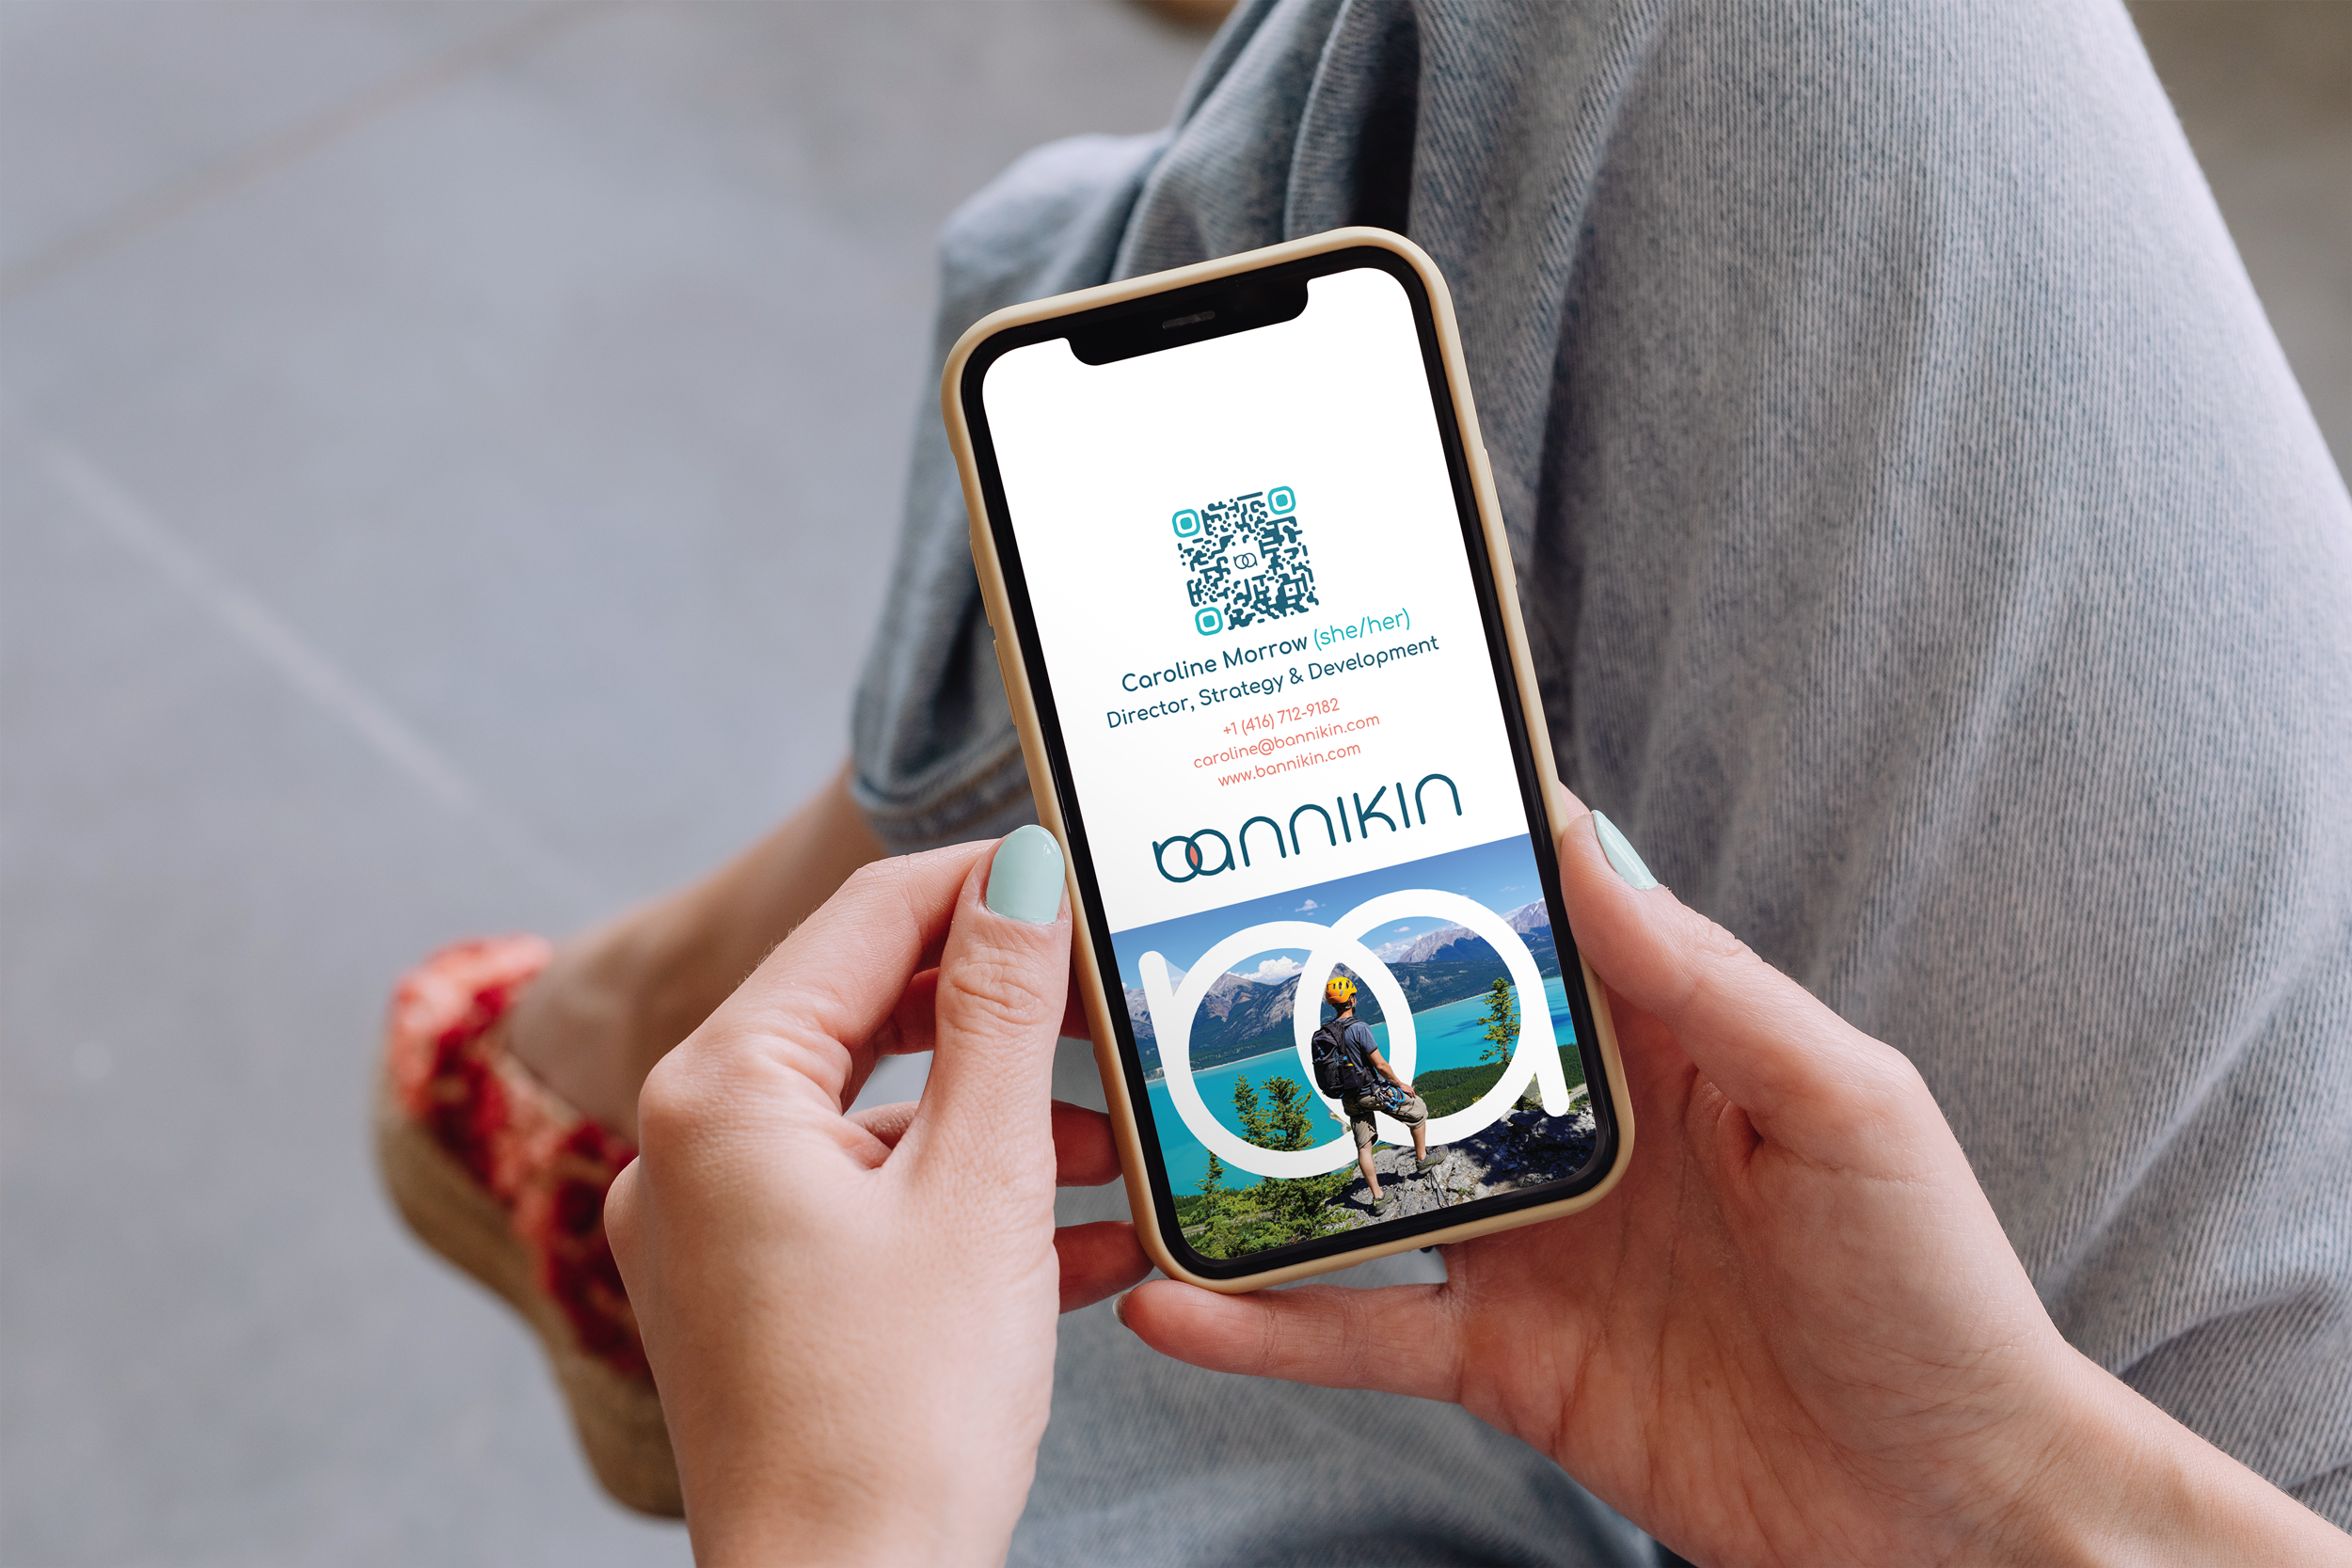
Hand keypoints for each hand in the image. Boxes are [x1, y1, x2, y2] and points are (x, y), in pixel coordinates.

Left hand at [605, 831, 1151, 1566]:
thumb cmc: (901, 1410)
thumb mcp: (981, 1181)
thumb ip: (1003, 1010)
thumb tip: (1022, 869)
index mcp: (721, 1092)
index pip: (863, 920)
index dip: (979, 882)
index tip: (1077, 871)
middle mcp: (690, 1145)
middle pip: (866, 1014)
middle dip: (1001, 1018)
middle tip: (1109, 1010)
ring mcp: (714, 1227)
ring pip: (877, 1118)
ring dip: (1001, 1122)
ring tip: (1110, 1153)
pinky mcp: (753, 1297)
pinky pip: (867, 1206)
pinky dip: (964, 1204)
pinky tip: (1073, 1240)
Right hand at [1122, 803, 2351, 1565]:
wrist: (1955, 1514)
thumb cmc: (1935, 1291)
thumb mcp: (1843, 1105)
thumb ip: (1709, 981)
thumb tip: (1585, 844)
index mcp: (1659, 1041)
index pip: (1519, 927)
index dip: (1422, 869)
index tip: (1307, 811)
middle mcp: (1574, 1131)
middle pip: (1406, 1051)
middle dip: (1293, 1010)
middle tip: (1156, 964)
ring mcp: (1529, 1248)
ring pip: (1354, 1187)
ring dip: (1246, 1165)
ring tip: (1125, 1132)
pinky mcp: (1504, 1361)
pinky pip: (1360, 1332)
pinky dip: (1263, 1325)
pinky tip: (1177, 1304)